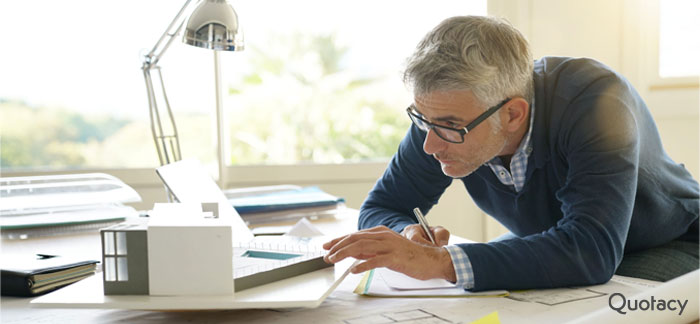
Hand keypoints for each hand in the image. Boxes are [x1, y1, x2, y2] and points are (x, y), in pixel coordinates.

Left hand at [323, 226, 455, 281]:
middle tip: (326, 255)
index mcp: (381, 232)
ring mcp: (389, 245)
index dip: (338, 240)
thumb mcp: (386, 250)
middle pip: (355, 239)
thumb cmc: (409, 256)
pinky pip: (375, 260)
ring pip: (361, 247)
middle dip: (337, 246)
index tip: (327, 246)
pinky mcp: (394, 257)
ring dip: (344, 253)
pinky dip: (362, 265)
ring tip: (334, 260)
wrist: (430, 260)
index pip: (354, 234)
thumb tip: (352, 254)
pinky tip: (353, 270)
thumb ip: (370, 250)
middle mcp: (383, 236)